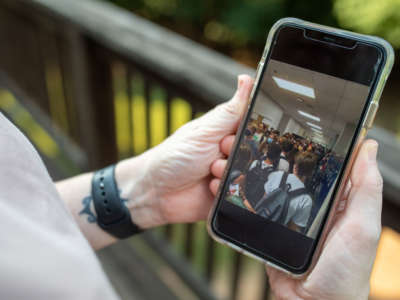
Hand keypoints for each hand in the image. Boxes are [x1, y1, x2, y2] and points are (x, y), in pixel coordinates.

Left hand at [116, 75, 253, 227]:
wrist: (156, 191)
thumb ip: (231, 110)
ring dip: (229, 172)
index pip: (253, 128)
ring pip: (249, 174)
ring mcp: (229, 175)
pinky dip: (225, 190)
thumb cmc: (175, 155)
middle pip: (253, 153)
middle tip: (220, 151)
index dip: (248, 132)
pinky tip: (209, 187)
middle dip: (237, 154)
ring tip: (210, 171)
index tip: (233, 135)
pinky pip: (241, 194)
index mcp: (226, 134)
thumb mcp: (205, 130)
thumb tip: (247, 78)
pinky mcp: (227, 197)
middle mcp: (230, 154)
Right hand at [210, 139, 381, 299]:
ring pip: (275, 186)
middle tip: (264, 133)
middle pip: (297, 171)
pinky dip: (250, 194)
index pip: (329, 163)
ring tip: (244, 152)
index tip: (304, 120)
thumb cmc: (345, 271)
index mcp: (339, 199)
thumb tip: (368, 147)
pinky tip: (237, 181)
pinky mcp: (272, 227)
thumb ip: (366, 189)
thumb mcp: (362, 227)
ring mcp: (291, 215)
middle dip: (282, 154)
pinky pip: (261, 206)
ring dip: (261, 171)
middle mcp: (314, 204)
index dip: (320, 143)